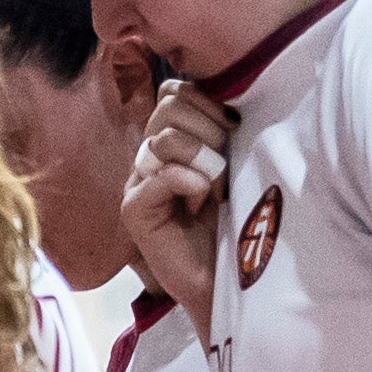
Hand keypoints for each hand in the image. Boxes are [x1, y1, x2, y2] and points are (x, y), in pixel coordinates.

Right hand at [126, 84, 232, 322]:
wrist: (231, 280)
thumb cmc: (238, 222)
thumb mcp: (237, 163)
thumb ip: (224, 130)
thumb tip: (231, 96)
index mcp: (172, 139)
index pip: (174, 91)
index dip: (209, 103)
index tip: (234, 132)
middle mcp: (149, 156)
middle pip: (168, 106)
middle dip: (210, 129)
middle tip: (226, 166)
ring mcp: (137, 182)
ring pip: (163, 139)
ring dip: (204, 161)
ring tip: (216, 190)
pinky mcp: (134, 210)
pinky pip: (159, 176)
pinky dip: (189, 183)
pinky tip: (201, 204)